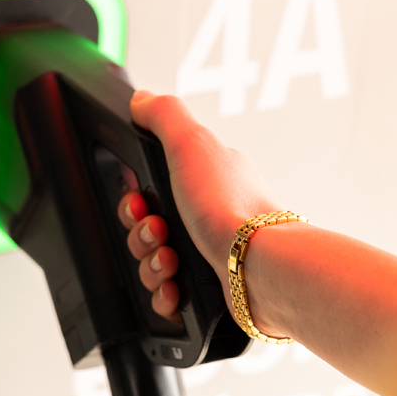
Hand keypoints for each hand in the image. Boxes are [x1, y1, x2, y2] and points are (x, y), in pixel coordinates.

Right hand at [116, 90, 281, 328]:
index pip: (151, 189)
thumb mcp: (192, 143)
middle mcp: (207, 216)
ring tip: (170, 261)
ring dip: (151, 265)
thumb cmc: (232, 208)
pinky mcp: (211, 289)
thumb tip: (142, 99)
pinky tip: (175, 288)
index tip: (140, 201)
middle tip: (158, 232)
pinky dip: (166, 294)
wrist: (261, 266)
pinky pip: (170, 296)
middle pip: (147, 228)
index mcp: (204, 181)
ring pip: (154, 264)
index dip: (135, 199)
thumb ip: (163, 116)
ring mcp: (209, 253)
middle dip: (141, 234)